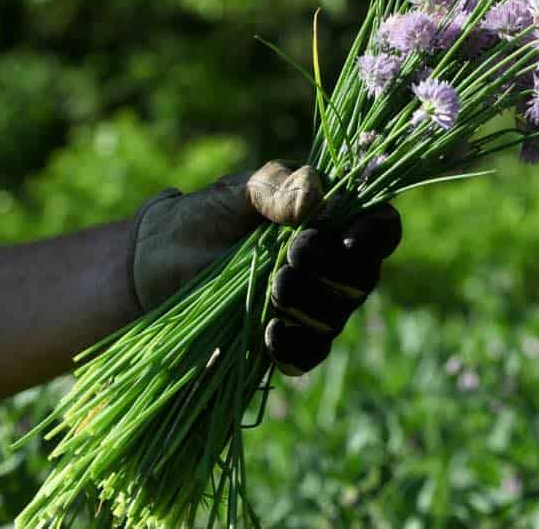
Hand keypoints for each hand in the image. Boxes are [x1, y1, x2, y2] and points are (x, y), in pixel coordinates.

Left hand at [128, 161, 401, 375]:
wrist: (157, 265)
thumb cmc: (203, 217)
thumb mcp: (233, 191)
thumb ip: (274, 186)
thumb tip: (316, 198)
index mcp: (331, 220)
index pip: (381, 227)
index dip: (376, 234)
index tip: (347, 238)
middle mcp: (332, 266)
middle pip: (364, 275)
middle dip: (332, 270)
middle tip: (291, 257)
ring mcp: (311, 307)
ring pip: (339, 316)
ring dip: (311, 305)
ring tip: (274, 289)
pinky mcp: (287, 341)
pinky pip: (310, 353)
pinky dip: (295, 346)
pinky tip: (270, 334)